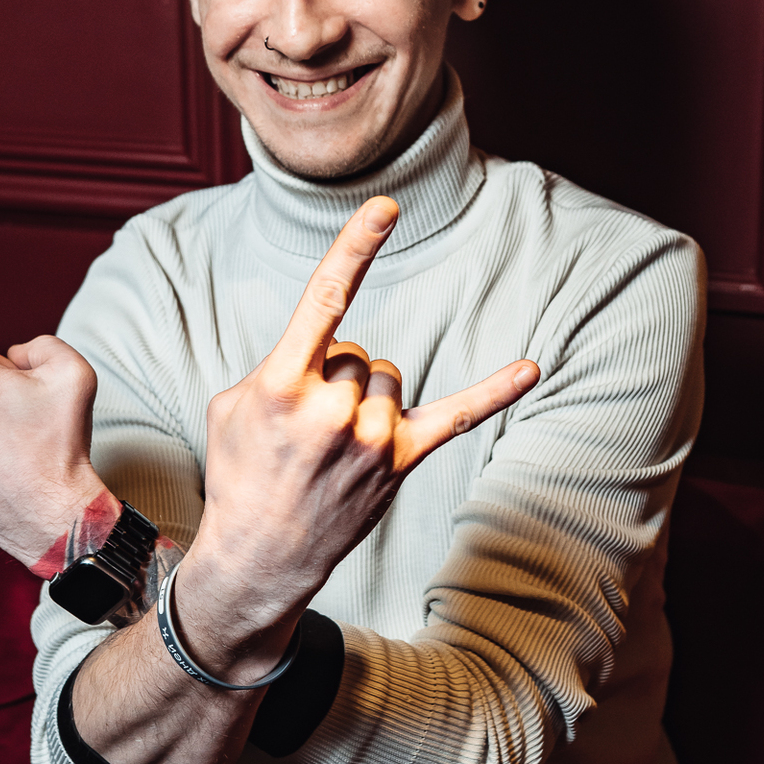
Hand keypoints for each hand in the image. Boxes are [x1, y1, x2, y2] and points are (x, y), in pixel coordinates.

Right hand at [173, 196, 539, 671]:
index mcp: (280, 384)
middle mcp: (332, 408)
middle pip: (357, 351)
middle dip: (332, 378)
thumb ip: (278, 364)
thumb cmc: (240, 473)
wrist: (259, 558)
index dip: (356, 247)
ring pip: (388, 377)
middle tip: (304, 431)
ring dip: (365, 400)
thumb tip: (327, 354)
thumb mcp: (232, 405)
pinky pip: (456, 416)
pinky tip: (530, 368)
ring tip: (333, 447)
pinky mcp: (401, 462)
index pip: (326, 300)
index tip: (387, 206)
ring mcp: (372, 438)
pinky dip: (495, 390)